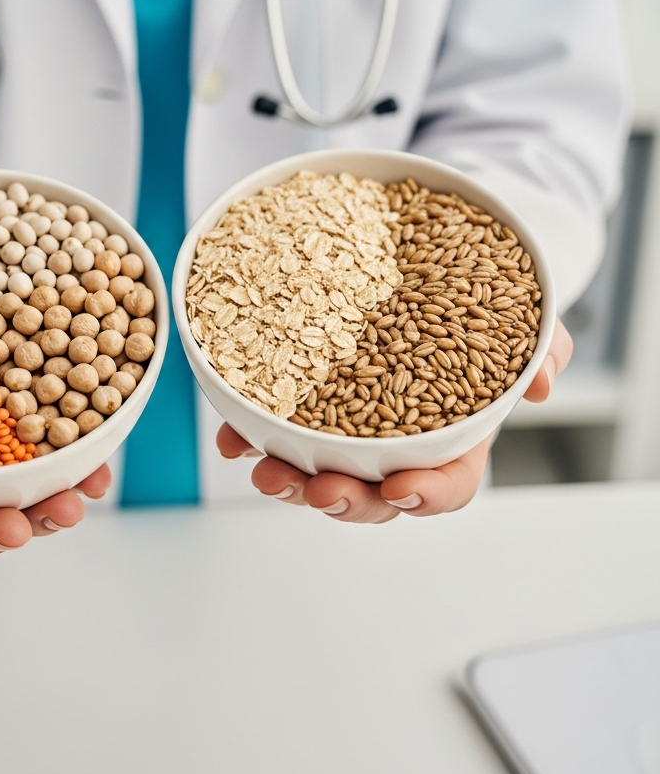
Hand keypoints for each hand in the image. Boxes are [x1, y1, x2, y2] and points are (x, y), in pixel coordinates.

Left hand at [218, 320, 572, 523]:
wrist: (423, 273)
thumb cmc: (472, 308)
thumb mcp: (518, 320)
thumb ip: (542, 347)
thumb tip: (540, 381)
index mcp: (450, 438)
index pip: (446, 486)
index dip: (426, 498)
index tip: (403, 492)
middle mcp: (393, 444)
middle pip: (369, 494)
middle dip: (343, 500)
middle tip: (320, 490)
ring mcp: (342, 429)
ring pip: (314, 473)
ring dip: (287, 481)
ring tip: (262, 468)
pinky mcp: (299, 405)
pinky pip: (272, 434)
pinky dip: (249, 438)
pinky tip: (232, 434)